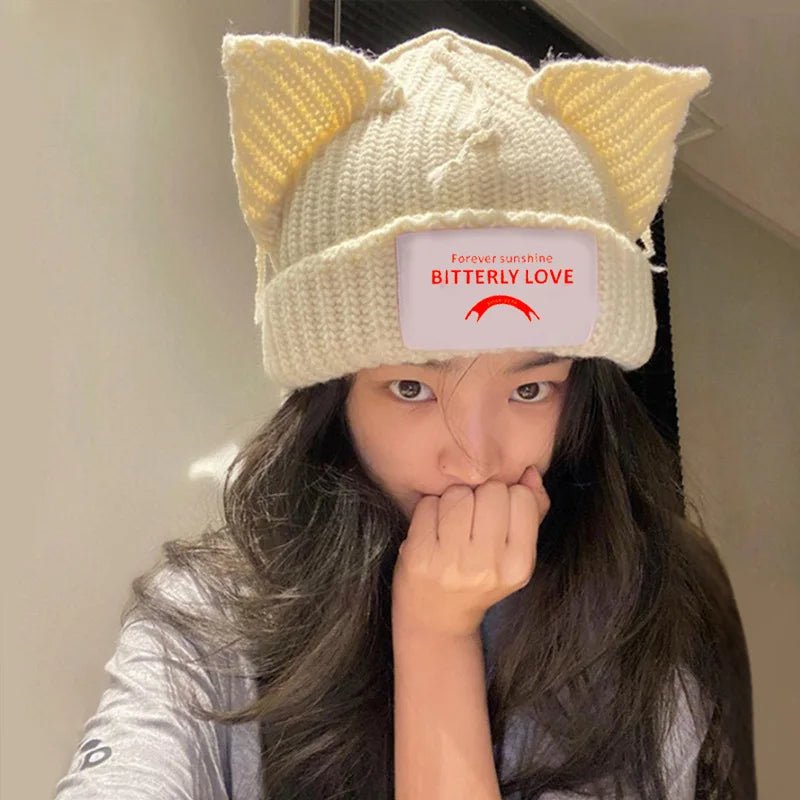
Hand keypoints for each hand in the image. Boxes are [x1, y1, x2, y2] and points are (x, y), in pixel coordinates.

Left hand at [391, 466, 549, 639]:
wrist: (436, 618)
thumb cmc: (479, 577)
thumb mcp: (515, 553)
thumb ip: (532, 510)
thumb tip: (529, 471)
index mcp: (518, 565)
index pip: (521, 497)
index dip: (508, 497)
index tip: (496, 515)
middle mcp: (486, 566)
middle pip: (490, 491)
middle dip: (481, 496)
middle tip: (472, 519)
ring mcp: (450, 562)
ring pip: (458, 493)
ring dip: (454, 500)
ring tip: (453, 523)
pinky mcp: (418, 556)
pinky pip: (429, 504)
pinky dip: (429, 508)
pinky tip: (432, 529)